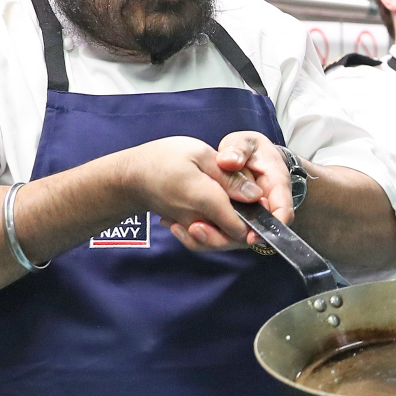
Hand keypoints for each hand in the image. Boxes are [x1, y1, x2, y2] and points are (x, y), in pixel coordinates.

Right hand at [118, 135, 259, 251]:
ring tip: (241, 207)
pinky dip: (217, 231)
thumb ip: (229, 176)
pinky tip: (222, 213)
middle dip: (250, 230)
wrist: (130, 177)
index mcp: (205, 199)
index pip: (239, 226)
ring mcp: (190, 228)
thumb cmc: (164, 159)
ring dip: (235, 230)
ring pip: (220, 241)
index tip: (265, 206)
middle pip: (232, 240)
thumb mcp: (200, 154)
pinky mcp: (186, 229)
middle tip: (256, 207)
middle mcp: (198, 220)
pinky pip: (206, 239)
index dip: (258, 222)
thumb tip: (255, 195)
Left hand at [175, 131, 296, 251]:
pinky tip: (182, 227)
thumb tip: (229, 162)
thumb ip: (238, 150)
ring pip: (238, 237)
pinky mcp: (235, 221)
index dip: (271, 227)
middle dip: (230, 237)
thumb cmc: (250, 149)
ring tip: (187, 228)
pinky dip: (205, 234)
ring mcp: (251, 217)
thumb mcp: (245, 143)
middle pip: (258, 233)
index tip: (250, 236)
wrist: (246, 156)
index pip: (282, 212)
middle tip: (199, 229)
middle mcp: (266, 206)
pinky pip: (224, 234)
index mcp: (276, 185)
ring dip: (213, 238)